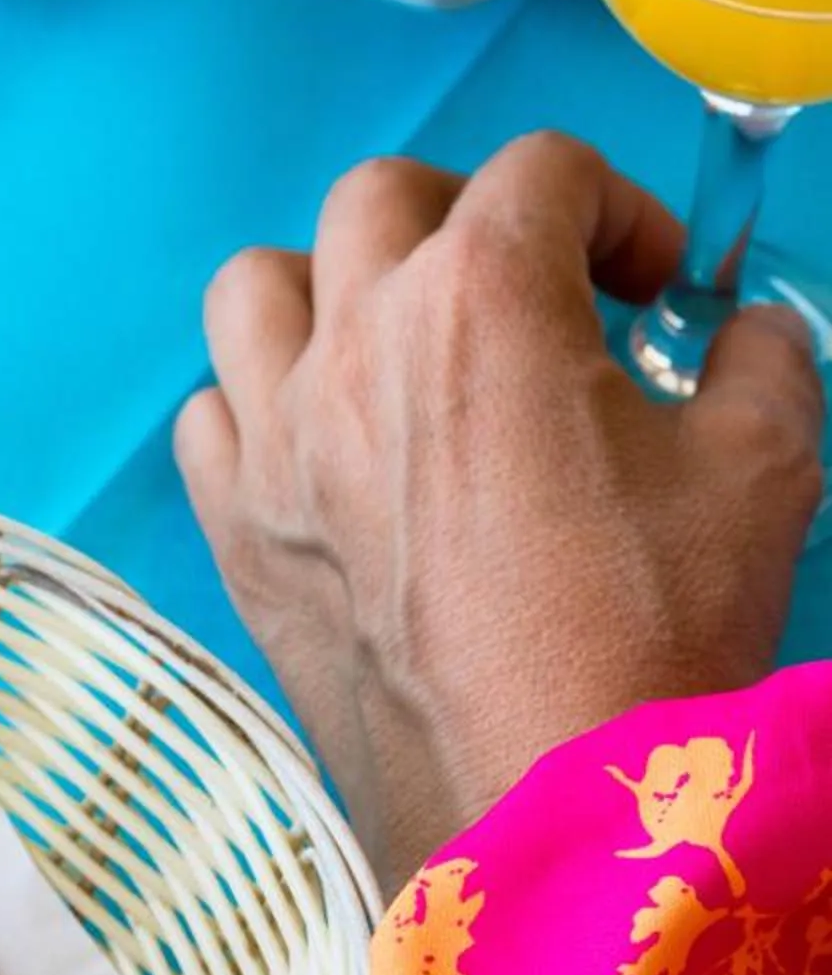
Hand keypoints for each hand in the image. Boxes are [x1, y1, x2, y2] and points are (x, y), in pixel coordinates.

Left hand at [173, 133, 823, 896]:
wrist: (547, 804)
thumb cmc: (651, 634)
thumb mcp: (764, 467)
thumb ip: (759, 360)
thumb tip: (744, 332)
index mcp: (482, 299)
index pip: (540, 170)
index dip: (616, 206)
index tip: (654, 283)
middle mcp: (354, 347)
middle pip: (380, 199)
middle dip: (466, 215)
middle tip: (530, 289)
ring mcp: (277, 444)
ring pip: (255, 290)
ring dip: (329, 289)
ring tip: (401, 346)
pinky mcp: (240, 536)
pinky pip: (208, 419)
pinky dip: (259, 408)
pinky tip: (328, 450)